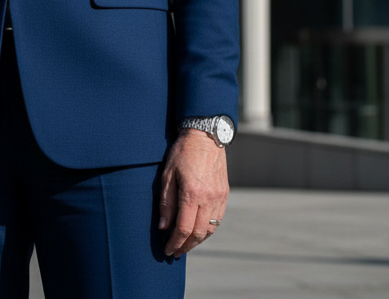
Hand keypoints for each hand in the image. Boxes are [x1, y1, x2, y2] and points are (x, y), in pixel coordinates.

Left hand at [158, 129, 228, 257]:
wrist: (205, 135)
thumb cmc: (183, 152)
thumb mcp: (168, 174)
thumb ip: (166, 203)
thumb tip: (164, 227)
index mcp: (192, 193)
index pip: (184, 229)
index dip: (175, 243)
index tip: (167, 250)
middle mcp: (208, 199)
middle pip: (199, 234)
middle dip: (186, 246)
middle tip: (175, 252)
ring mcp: (219, 197)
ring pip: (210, 230)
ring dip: (198, 241)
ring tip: (186, 244)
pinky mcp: (225, 194)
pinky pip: (217, 220)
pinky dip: (207, 230)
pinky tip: (198, 231)